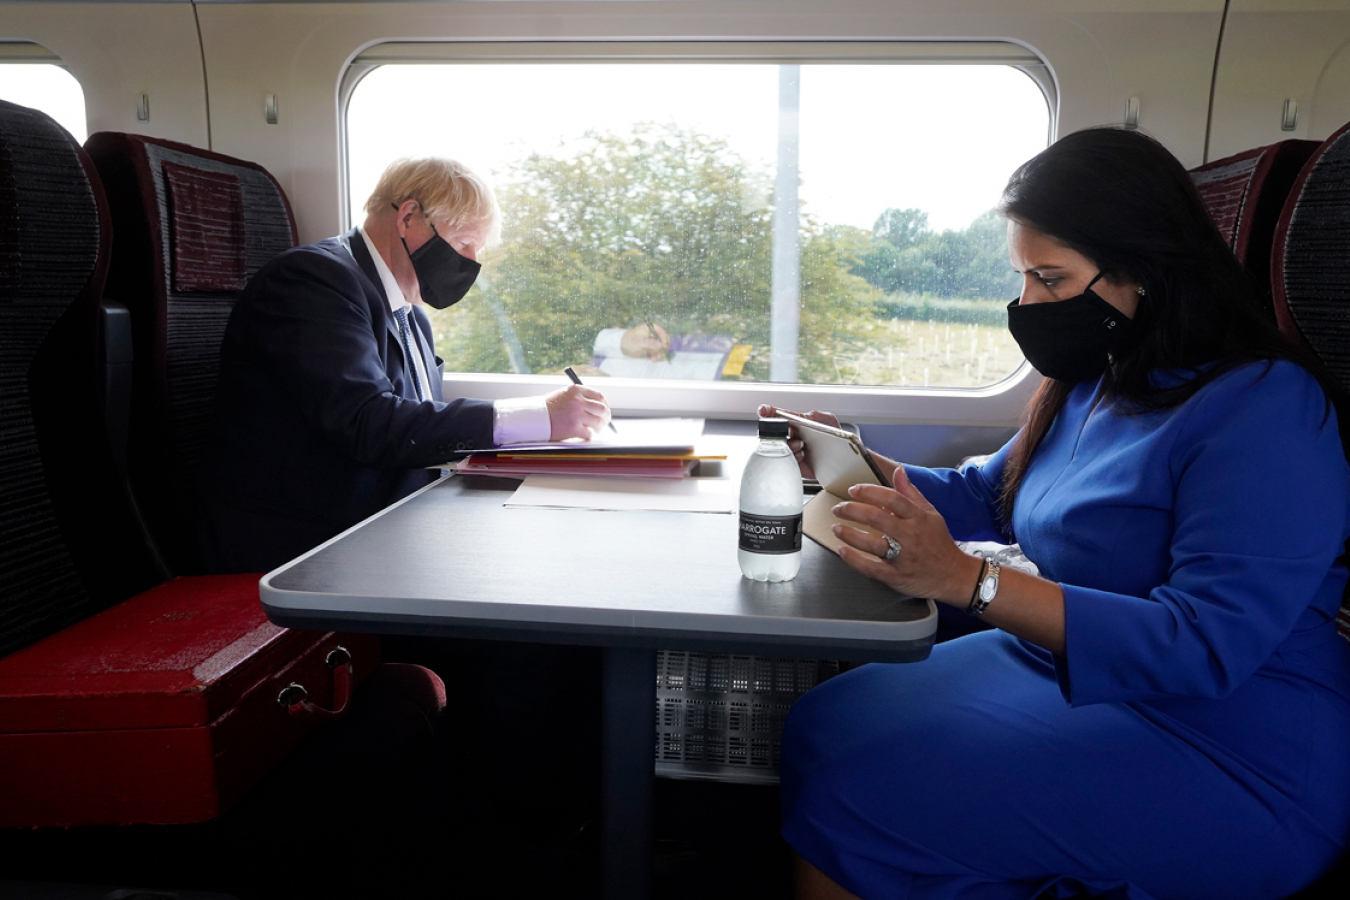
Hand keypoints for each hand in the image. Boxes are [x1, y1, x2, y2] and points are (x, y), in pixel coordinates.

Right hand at [545, 384, 611, 440]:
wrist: (535, 417)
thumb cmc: (549, 407)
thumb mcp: (564, 394)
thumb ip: (580, 397)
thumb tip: (598, 406)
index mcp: (576, 390)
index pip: (599, 396)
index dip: (605, 404)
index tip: (604, 410)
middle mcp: (578, 401)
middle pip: (602, 409)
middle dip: (605, 417)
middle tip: (603, 422)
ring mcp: (576, 414)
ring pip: (598, 422)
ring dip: (598, 428)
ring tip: (595, 430)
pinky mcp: (574, 428)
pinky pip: (589, 434)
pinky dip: (588, 435)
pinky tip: (583, 434)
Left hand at [620, 324, 669, 359]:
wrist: (621, 348)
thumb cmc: (629, 341)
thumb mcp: (639, 342)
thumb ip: (650, 344)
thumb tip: (661, 346)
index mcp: (650, 328)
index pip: (661, 331)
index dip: (664, 338)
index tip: (664, 346)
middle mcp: (652, 334)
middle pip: (662, 340)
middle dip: (662, 348)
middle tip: (661, 354)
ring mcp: (651, 341)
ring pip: (660, 347)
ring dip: (660, 353)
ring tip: (656, 358)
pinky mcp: (649, 348)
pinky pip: (656, 351)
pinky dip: (656, 355)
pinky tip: (653, 359)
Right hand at [756, 404, 840, 479]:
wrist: (842, 458)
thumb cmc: (835, 437)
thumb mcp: (829, 421)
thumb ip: (817, 415)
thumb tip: (805, 416)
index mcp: (795, 423)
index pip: (777, 415)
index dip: (768, 412)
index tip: (763, 410)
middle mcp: (790, 436)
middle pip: (772, 432)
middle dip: (777, 430)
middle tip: (789, 430)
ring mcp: (790, 450)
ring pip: (778, 447)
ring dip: (788, 444)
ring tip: (801, 444)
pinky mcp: (794, 464)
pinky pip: (786, 461)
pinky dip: (793, 457)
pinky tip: (803, 455)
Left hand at [829, 465, 981, 604]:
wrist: (954, 575)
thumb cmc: (939, 543)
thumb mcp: (930, 514)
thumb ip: (911, 493)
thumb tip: (898, 472)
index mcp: (918, 518)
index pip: (892, 499)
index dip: (870, 492)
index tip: (854, 490)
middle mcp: (910, 536)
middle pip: (877, 518)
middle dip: (853, 510)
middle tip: (839, 508)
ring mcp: (903, 557)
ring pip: (872, 543)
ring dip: (850, 534)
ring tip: (836, 527)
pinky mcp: (896, 576)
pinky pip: (871, 568)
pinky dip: (854, 559)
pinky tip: (843, 550)